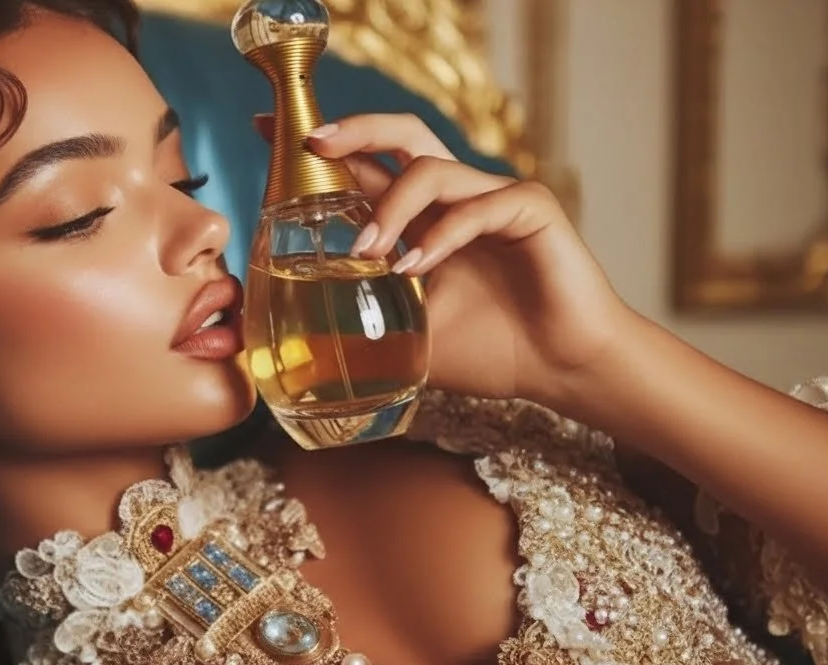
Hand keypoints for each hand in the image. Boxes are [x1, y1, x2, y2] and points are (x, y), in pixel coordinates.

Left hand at [253, 113, 639, 407]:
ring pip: (432, 169)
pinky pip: (479, 207)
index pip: (369, 167)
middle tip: (311, 144)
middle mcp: (456, 198)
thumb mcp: (408, 337)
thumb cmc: (492, 352)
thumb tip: (290, 345)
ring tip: (367, 250)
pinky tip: (417, 266)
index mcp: (425, 219)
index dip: (326, 148)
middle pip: (404, 135)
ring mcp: (494, 198)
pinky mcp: (531, 209)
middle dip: (355, 131)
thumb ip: (363, 324)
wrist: (561, 371)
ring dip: (391, 206)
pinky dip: (442, 234)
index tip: (266, 130)